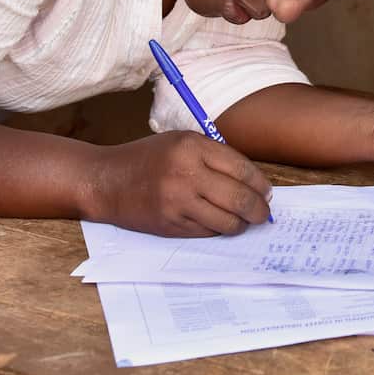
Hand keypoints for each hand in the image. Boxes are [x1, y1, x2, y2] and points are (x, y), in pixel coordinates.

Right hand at [87, 131, 272, 236]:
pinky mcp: (170, 225)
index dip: (260, 184)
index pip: (242, 169)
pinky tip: (219, 223)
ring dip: (241, 224)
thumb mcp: (182, 142)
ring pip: (227, 221)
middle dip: (259, 209)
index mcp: (192, 148)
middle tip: (263, 213)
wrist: (105, 181)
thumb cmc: (148, 158)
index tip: (267, 192)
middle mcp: (186, 175)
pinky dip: (218, 229)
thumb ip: (215, 157)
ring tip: (244, 220)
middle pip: (239, 198)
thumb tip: (254, 182)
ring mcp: (177, 203)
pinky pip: (207, 232)